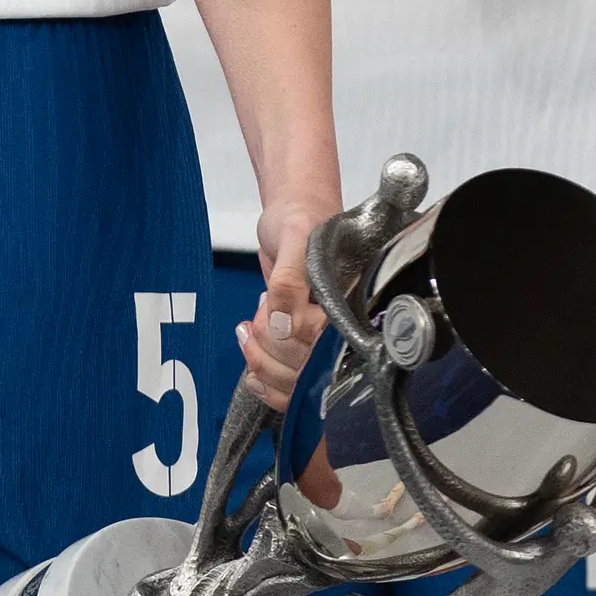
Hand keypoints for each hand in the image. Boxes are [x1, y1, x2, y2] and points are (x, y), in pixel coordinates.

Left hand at [236, 182, 337, 411]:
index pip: (320, 353)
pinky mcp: (301, 343)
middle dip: (268, 350)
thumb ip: (290, 280)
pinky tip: (252, 367)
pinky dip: (266, 382)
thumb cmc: (303, 219)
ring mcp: (320, 339)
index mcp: (348, 308)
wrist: (296, 211)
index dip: (286, 342)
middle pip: (304, 374)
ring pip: (294, 383)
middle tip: (256, 314)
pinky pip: (289, 383)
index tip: (265, 310)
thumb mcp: (297, 236)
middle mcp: (340, 329)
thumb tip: (282, 325)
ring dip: (261, 363)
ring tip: (248, 328)